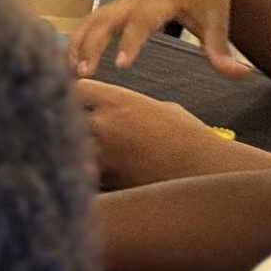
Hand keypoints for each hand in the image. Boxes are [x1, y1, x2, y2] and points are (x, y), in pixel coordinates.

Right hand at [68, 0, 248, 78]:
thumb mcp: (217, 20)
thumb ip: (221, 50)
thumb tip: (240, 74)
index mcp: (160, 1)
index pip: (140, 21)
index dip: (130, 42)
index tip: (120, 64)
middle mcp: (136, 0)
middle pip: (104, 19)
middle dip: (91, 44)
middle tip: (84, 72)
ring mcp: (124, 2)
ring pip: (92, 19)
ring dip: (78, 42)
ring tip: (68, 70)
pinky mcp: (118, 7)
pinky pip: (92, 20)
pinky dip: (78, 37)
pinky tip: (69, 59)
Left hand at [78, 78, 239, 188]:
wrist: (208, 171)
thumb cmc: (192, 139)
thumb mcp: (163, 109)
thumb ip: (134, 106)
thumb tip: (125, 111)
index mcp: (117, 101)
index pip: (76, 89)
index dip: (73, 94)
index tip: (72, 100)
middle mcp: (103, 125)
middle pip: (63, 117)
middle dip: (63, 122)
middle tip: (63, 127)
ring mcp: (102, 155)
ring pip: (68, 148)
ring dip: (69, 150)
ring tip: (71, 154)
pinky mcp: (106, 182)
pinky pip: (81, 174)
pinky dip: (80, 174)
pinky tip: (84, 175)